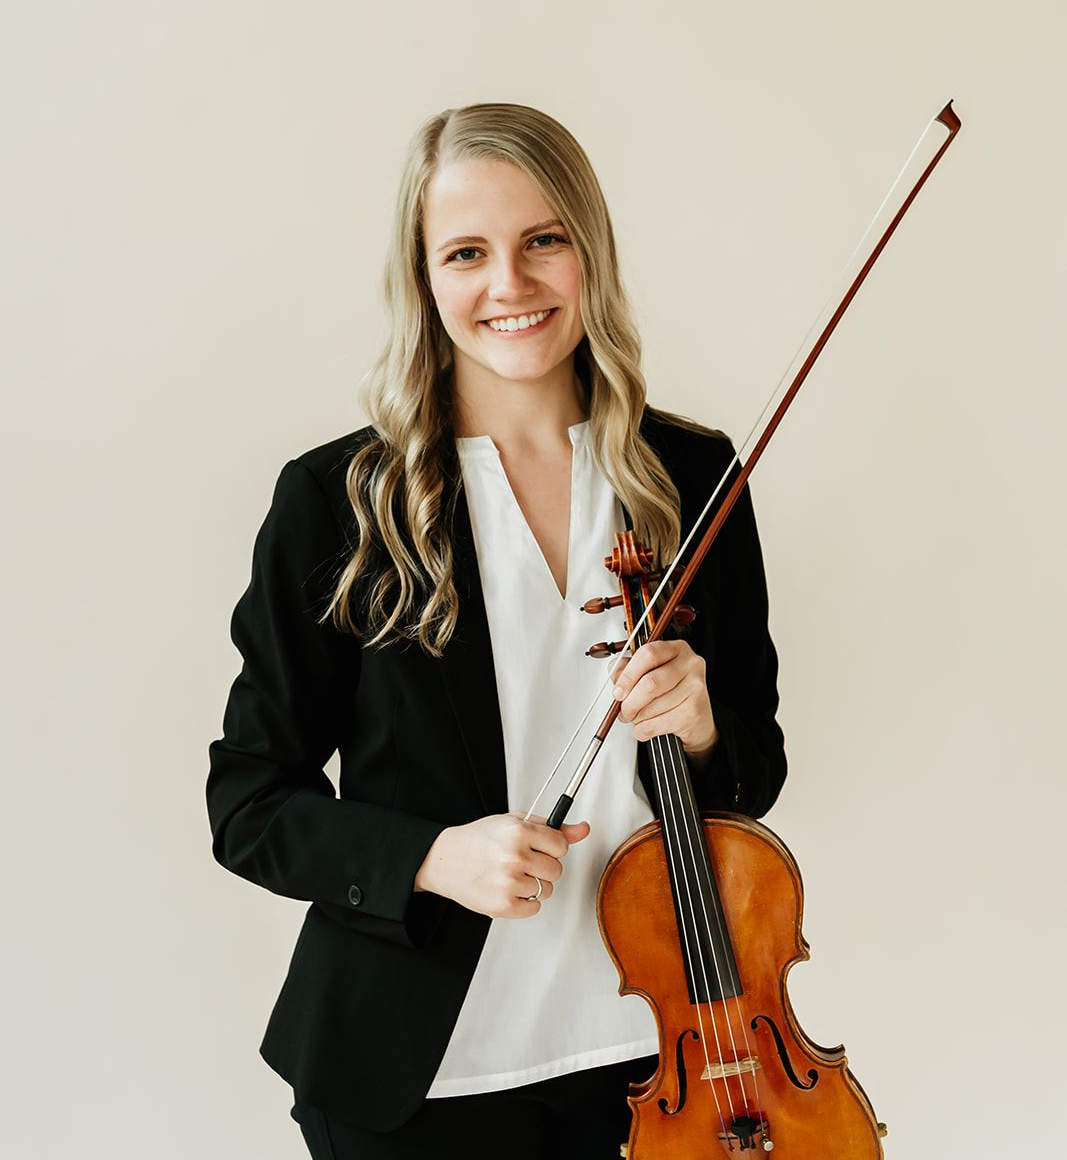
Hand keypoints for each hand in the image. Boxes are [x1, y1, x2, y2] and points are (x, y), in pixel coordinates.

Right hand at [413, 810, 589, 918]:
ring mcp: (509, 883)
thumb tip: (583, 830)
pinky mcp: (503, 905)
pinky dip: (524, 902)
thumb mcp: (514, 822)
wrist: (445, 859)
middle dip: (543, 866)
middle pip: (556, 870)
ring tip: (511, 874)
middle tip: (521, 861)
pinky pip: (534, 908)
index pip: (561, 845)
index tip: (538, 847)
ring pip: (547, 890)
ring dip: (533, 885)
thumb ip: (552, 827)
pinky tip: (507, 888)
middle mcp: (514, 857)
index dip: (551, 847)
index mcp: (518, 832)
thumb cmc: (479, 839)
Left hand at [611, 640, 718, 762]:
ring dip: (637, 717)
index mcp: (676, 649)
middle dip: (630, 701)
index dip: (628, 674)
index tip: (618, 690)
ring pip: (652, 706)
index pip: (648, 654)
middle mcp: (689, 664)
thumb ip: (628, 670)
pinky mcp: (693, 711)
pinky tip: (645, 727)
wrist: (697, 720)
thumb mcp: (650, 674)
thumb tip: (615, 676)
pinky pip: (658, 724)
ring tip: (637, 718)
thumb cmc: (671, 693)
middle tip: (624, 710)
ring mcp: (695, 687)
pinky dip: (644, 730)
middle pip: (650, 682)